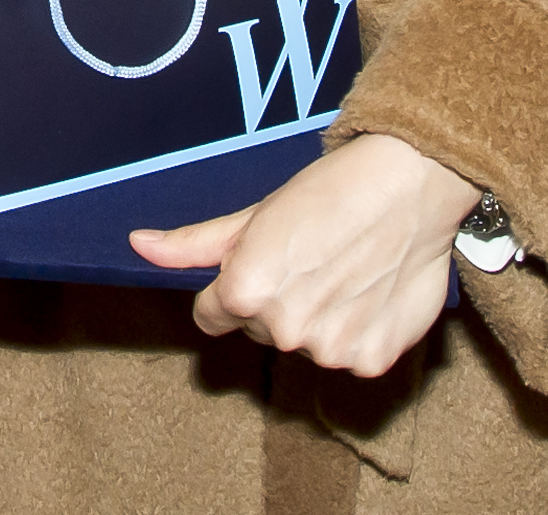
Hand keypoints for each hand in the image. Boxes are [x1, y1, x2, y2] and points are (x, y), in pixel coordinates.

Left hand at [128, 133, 479, 376]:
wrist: (409, 185)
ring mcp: (330, 350)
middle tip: (310, 260)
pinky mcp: (371, 362)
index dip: (231, 290)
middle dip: (276, 301)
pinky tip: (370, 293)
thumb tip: (139, 246)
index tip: (262, 267)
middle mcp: (284, 330)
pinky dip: (358, 333)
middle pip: (260, 330)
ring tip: (344, 272)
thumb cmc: (329, 191)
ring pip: (305, 345)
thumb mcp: (254, 215)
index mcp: (244, 292)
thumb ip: (194, 244)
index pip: (212, 315)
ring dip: (318, 319)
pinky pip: (349, 356)